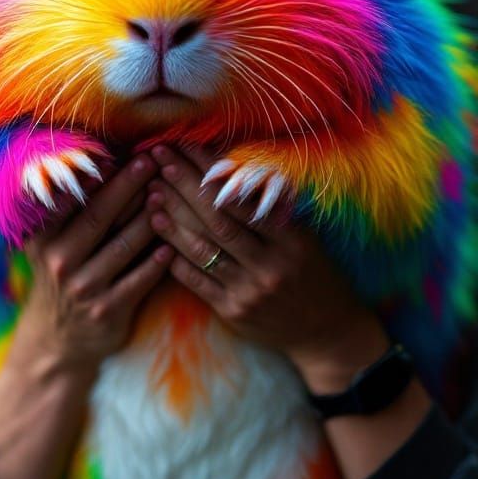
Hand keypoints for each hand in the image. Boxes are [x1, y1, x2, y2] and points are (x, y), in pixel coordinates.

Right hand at [17, 153, 173, 386]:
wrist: (58, 342)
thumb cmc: (63, 280)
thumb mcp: (51, 247)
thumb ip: (70, 212)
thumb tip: (102, 164)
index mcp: (43, 239)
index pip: (75, 200)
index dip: (102, 175)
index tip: (128, 152)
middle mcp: (59, 261)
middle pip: (100, 215)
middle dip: (130, 185)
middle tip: (155, 160)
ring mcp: (84, 288)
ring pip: (124, 245)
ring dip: (150, 218)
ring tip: (169, 194)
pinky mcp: (107, 310)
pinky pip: (140, 279)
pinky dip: (158, 261)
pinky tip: (173, 243)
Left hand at [146, 145, 388, 393]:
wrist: (326, 332)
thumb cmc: (315, 274)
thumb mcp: (307, 238)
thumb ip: (274, 209)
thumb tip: (236, 170)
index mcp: (291, 240)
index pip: (243, 199)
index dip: (210, 170)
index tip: (186, 145)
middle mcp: (269, 265)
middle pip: (216, 220)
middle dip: (184, 186)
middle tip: (160, 160)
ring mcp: (249, 291)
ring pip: (202, 250)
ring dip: (173, 220)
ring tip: (151, 195)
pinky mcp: (233, 312)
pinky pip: (198, 282)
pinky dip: (177, 259)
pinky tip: (160, 237)